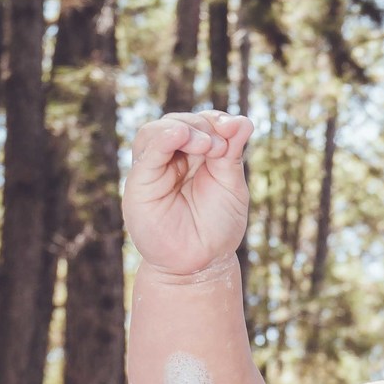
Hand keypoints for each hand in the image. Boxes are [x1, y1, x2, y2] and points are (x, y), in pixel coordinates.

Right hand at [123, 110, 254, 276]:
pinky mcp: (139, 184)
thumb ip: (232, 153)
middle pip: (178, 122)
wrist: (200, 263)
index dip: (216, 120)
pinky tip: (178, 135)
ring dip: (183, 129)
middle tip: (220, 147)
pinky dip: (161, 139)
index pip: (200, 123)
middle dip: (202, 126)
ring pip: (155, 131)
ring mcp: (153, 169)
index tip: (235, 127)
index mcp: (195, 156)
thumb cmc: (217, 227)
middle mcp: (170, 158)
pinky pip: (146, 154)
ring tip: (205, 144)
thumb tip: (244, 120)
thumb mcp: (231, 185)